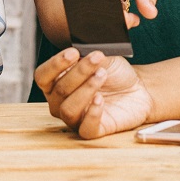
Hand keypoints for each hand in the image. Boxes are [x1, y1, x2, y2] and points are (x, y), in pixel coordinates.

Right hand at [35, 48, 153, 138]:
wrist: (137, 87)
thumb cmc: (113, 73)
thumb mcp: (101, 58)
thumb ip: (87, 54)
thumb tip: (81, 50)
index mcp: (56, 82)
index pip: (42, 76)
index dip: (55, 64)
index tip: (74, 52)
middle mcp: (60, 102)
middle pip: (59, 90)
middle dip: (79, 72)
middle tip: (97, 58)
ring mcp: (75, 118)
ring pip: (69, 110)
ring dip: (86, 90)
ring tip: (102, 75)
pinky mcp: (92, 130)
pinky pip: (85, 128)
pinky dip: (93, 113)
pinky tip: (101, 99)